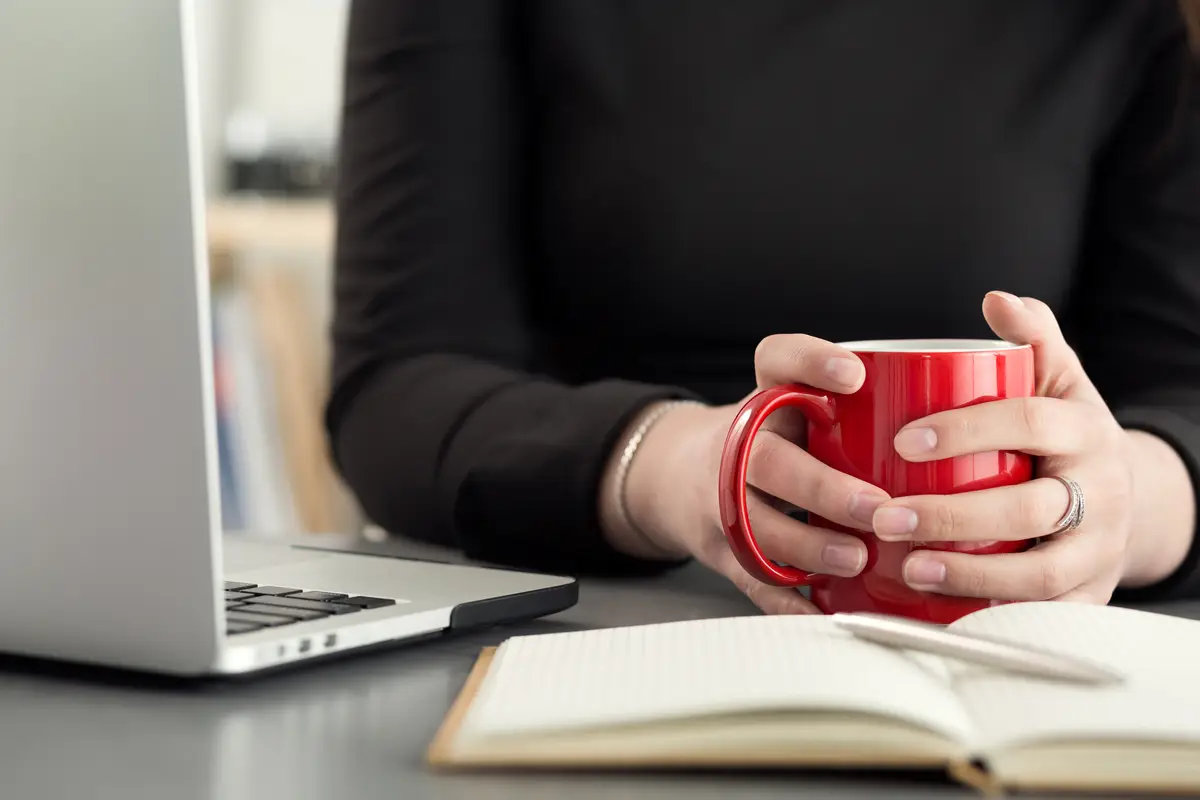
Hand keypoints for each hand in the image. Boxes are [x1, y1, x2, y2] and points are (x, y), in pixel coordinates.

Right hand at [602, 334, 890, 614]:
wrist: (680, 474)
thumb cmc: (766, 439)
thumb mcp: (793, 403)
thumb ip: (856, 407)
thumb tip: (955, 426)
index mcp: (764, 399)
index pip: (777, 360)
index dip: (812, 363)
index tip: (854, 376)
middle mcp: (737, 445)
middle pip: (768, 461)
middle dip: (823, 487)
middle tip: (877, 506)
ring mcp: (722, 500)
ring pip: (757, 526)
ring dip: (808, 545)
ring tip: (857, 559)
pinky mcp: (722, 550)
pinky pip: (752, 579)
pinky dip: (790, 602)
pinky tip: (826, 610)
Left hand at [871, 291, 1134, 604]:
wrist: (1123, 499)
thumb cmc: (1065, 436)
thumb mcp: (1057, 381)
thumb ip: (1031, 338)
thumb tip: (997, 299)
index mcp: (1086, 430)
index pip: (1031, 423)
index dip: (969, 430)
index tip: (903, 441)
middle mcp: (1101, 491)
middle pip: (1031, 506)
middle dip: (953, 515)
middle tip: (885, 517)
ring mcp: (1099, 549)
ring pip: (1040, 572)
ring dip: (969, 575)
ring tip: (906, 569)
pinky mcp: (1088, 596)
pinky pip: (1042, 617)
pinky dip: (991, 616)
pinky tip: (938, 612)